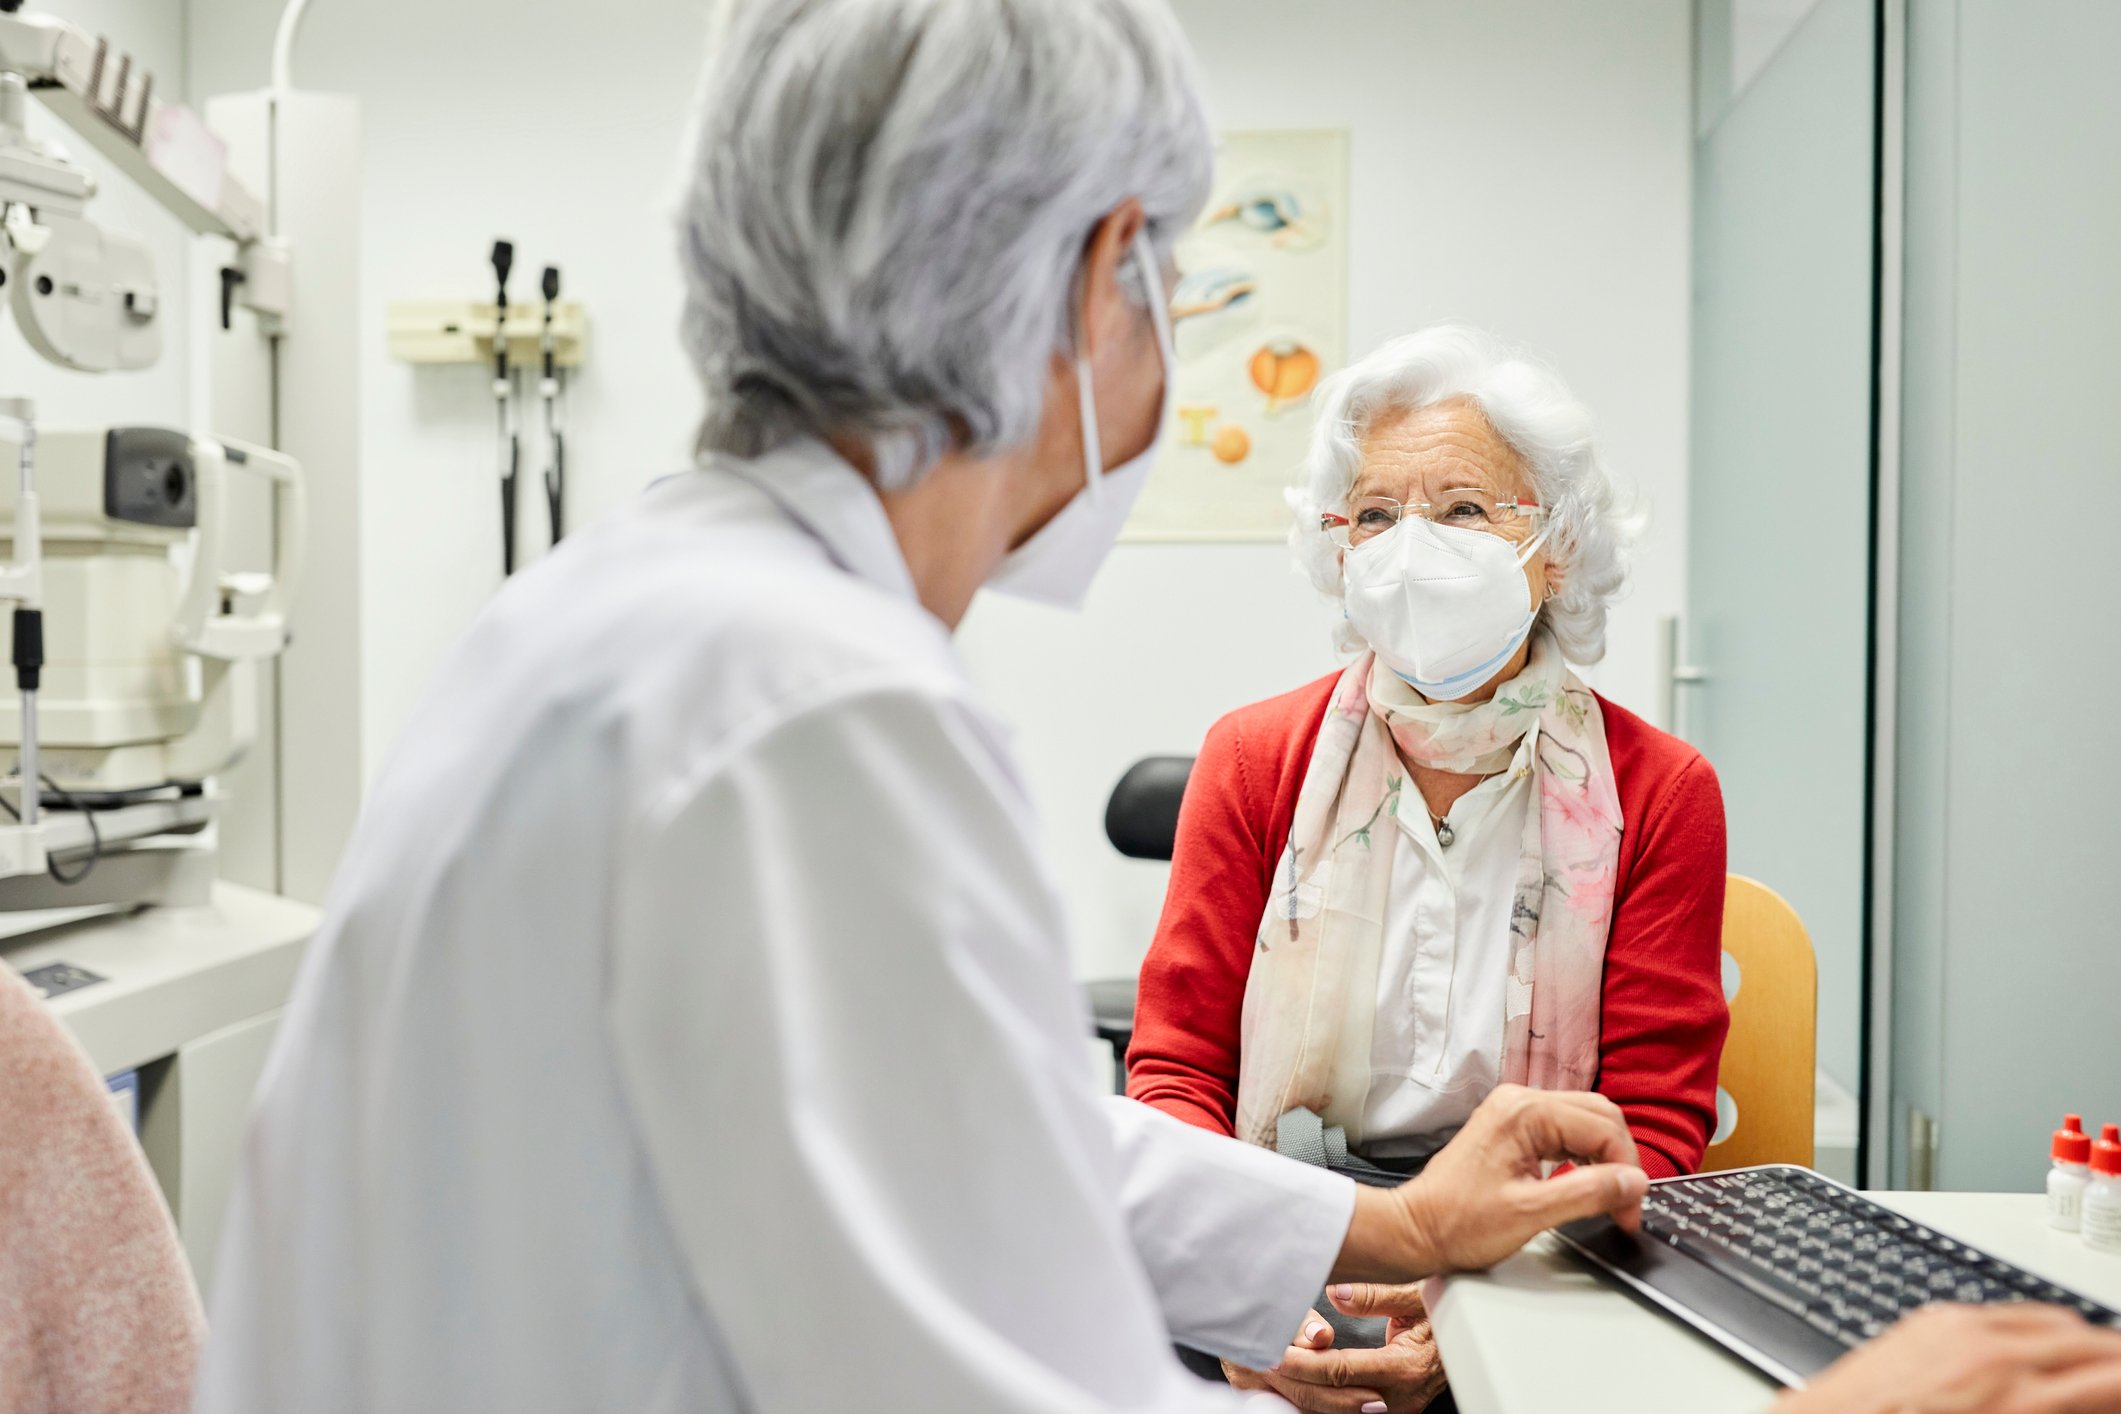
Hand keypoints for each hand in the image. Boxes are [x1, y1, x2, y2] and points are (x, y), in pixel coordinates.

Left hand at [1222, 1294, 1445, 1413]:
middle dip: (1295, 1382)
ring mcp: (1397, 1408)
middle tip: (1262, 1362)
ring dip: (1306, 1394)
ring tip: (1274, 1373)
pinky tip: (1299, 1386)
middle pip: (1334, 1398)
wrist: (1470, 1336)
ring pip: (1341, 1411)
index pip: (1341, 1371)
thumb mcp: (1415, 1294)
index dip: (1304, 1362)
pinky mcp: (1392, 1409)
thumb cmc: (1445, 1310)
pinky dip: (1323, 1400)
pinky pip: (1351, 1411)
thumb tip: (1338, 1294)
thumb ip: (1376, 1295)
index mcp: (1405, 1367)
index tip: (1275, 1350)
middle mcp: (1401, 1397)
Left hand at [1340, 1086, 1646, 1282]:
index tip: (1629, 1212)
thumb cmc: (1459, 1222)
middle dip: (1619, 1160)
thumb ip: (1588, 1193)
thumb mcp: (1532, 1213)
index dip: (1625, 1171)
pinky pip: (1564, 1130)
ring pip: (1584, 1121)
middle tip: (1624, 1207)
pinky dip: (1583, 1155)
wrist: (1416, 1229)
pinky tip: (1584, 1184)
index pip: (1603, 1127)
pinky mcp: (1512, 1127)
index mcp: (1524, 1112)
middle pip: (1599, 1116)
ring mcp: (1514, 1111)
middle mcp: (1519, 1100)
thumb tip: (1633, 1182)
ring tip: (1607, 1199)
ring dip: (1603, 1157)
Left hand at [1781, 1304, 2120, 1412]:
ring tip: (2094, 1363)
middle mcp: (1993, 1354)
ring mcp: (1959, 1328)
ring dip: (2079, 1340)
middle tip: (2117, 1374)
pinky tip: (2038, 1349)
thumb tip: (2087, 1404)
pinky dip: (2033, 1330)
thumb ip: (2055, 1412)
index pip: (2111, 1375)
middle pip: (2087, 1340)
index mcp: (2021, 1400)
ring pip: (2050, 1319)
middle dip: (2111, 1357)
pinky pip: (2002, 1313)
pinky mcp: (1932, 1318)